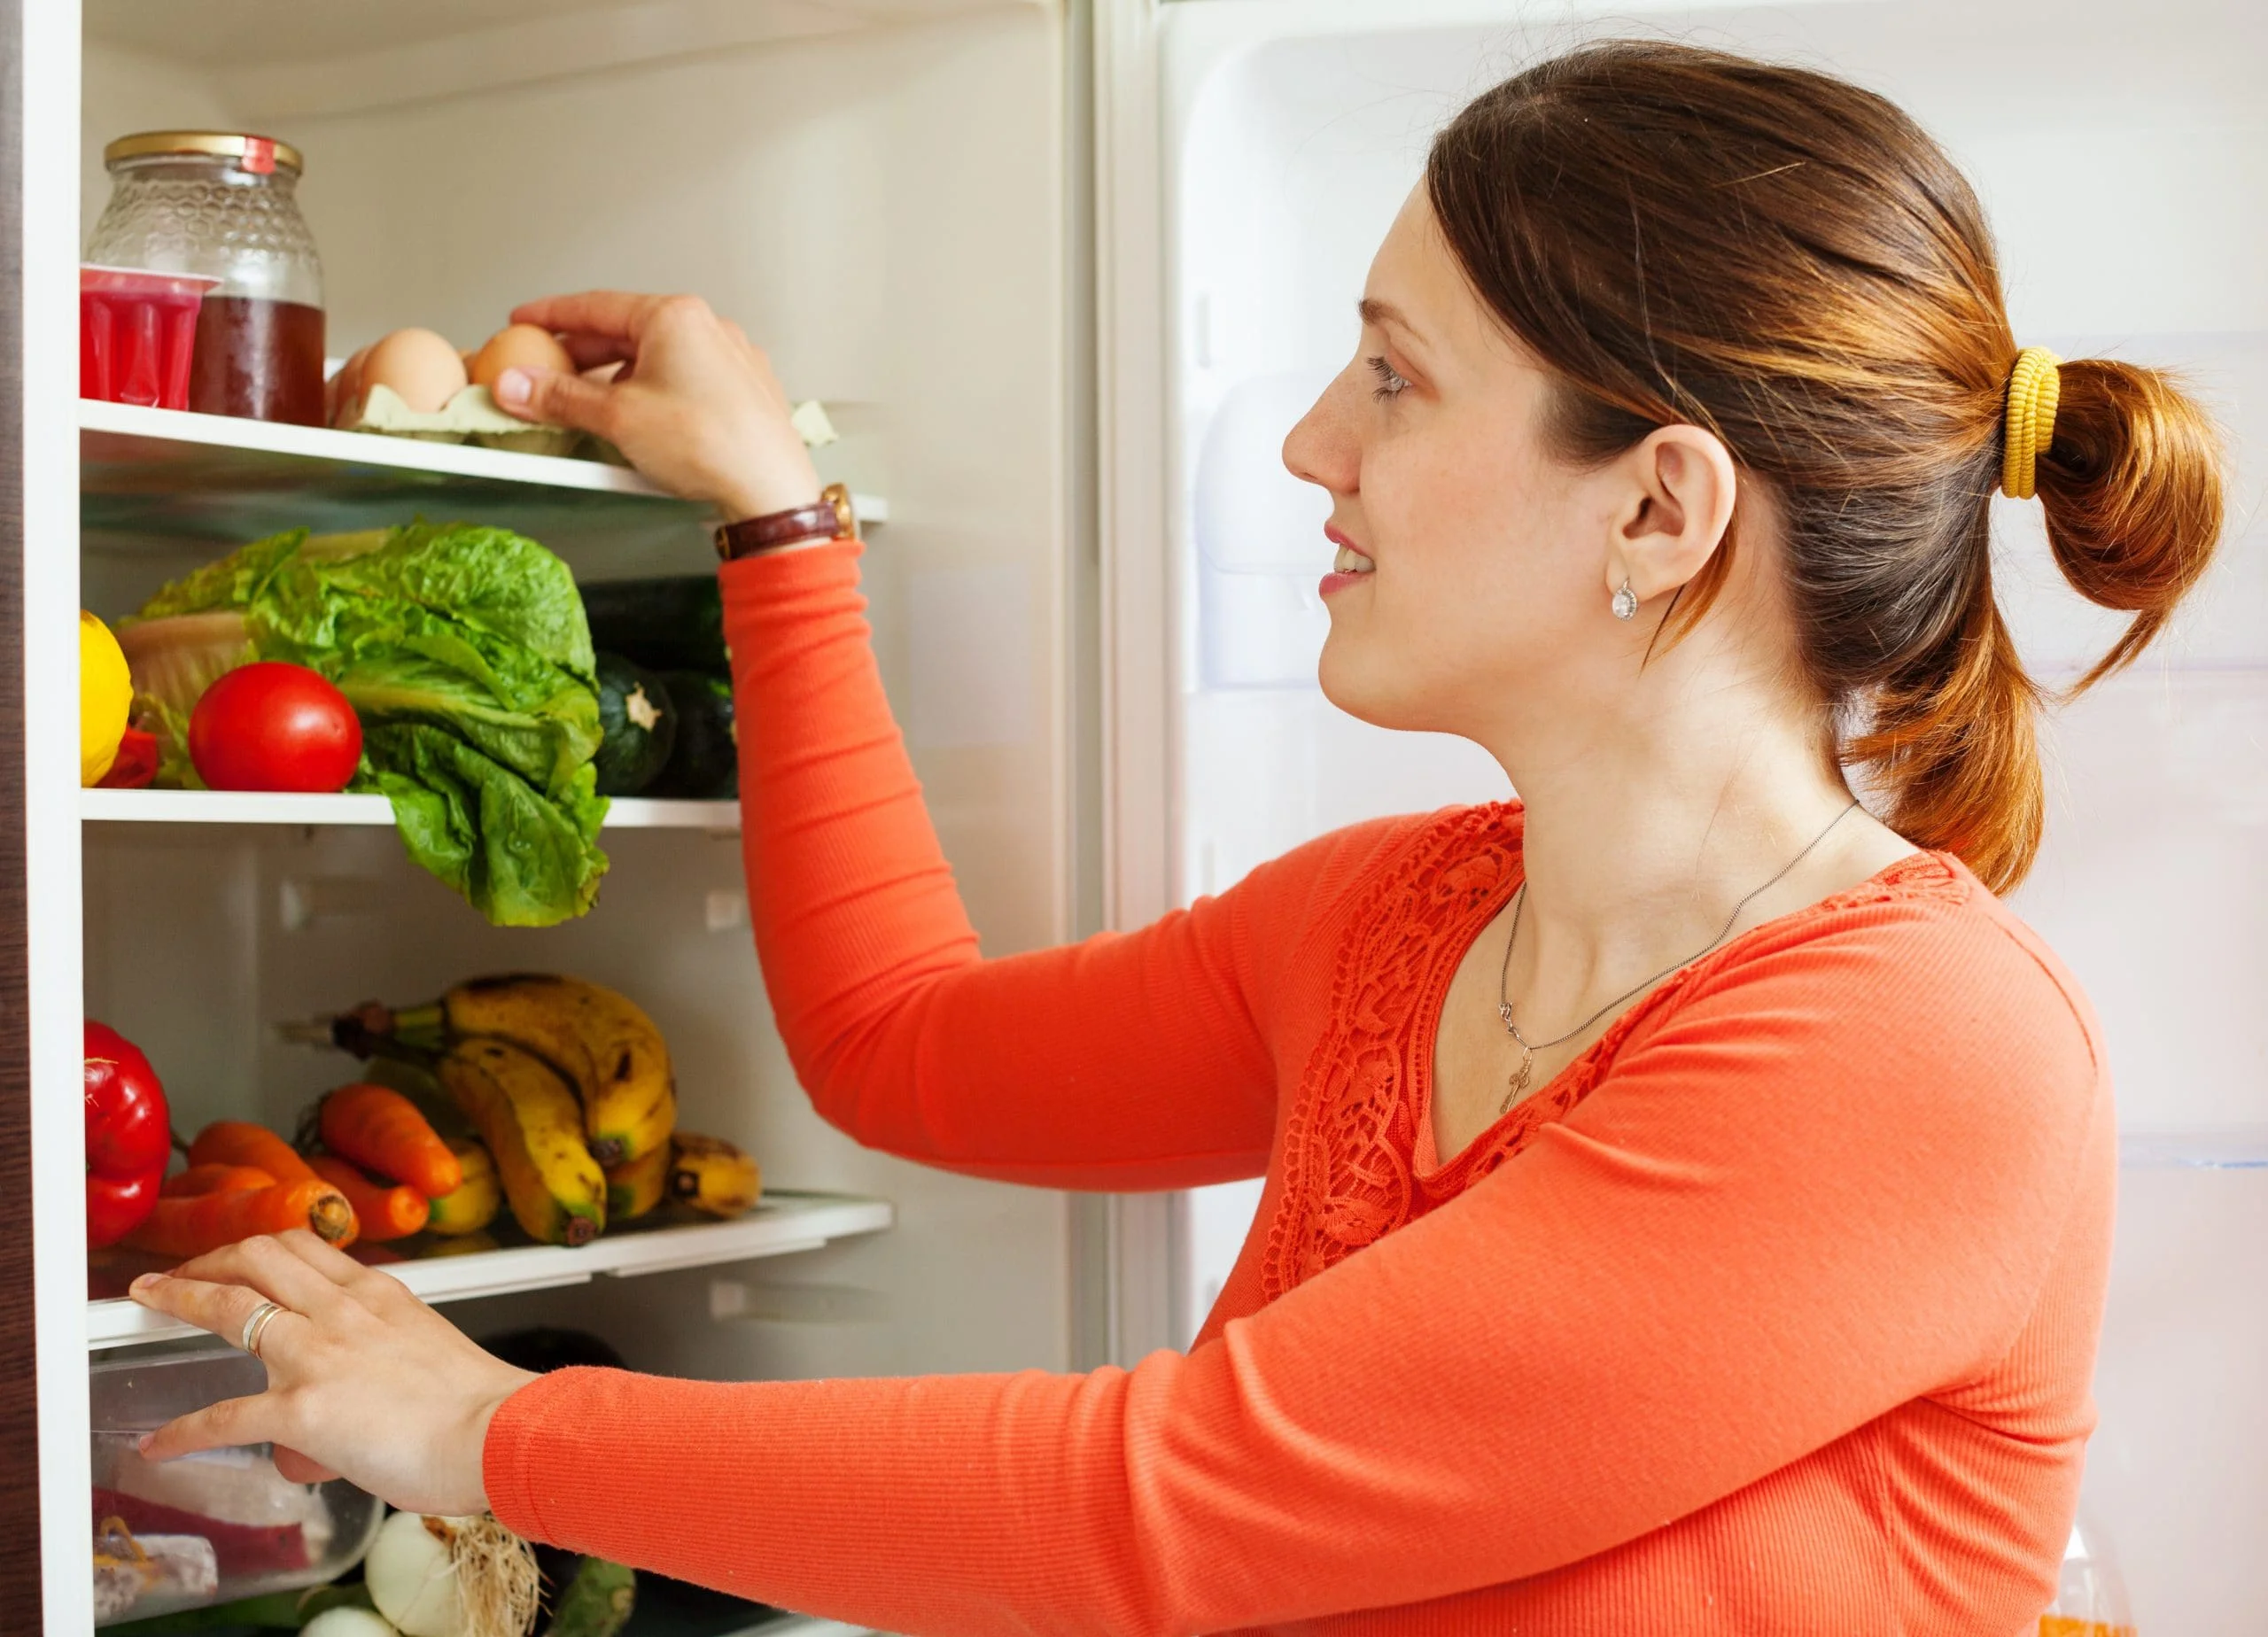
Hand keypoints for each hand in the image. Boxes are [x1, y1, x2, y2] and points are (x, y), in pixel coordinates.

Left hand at [129, 1232, 536, 1515]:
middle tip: (182, 1276)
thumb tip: (373, 1381)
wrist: (496, 1431)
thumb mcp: (433, 1346)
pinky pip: (223, 1416)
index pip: (306, 1248)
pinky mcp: (301, 1408)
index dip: (258, 1249)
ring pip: (231, 1305)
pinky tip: (164, 1442)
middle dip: (209, 1260)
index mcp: (379, 1294)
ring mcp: (317, 1354)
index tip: (238, 1258)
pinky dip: (185, 1430)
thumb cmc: (479, 1404)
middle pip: (258, 1256)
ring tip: (153, 1302)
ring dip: (181, 1299)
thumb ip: (392, 1348)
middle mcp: (343, 1310)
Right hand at [495, 291, 821, 521]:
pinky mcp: (743, 392)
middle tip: (545, 374)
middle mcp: (708, 330)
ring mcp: (730, 360)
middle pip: (626, 334)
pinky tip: (635, 426)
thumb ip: (560, 398)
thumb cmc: (710, 445)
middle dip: (581, 357)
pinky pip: (684, 384)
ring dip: (616, 382)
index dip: (551, 315)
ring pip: (656, 362)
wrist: (770, 490)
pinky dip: (652, 397)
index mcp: (675, 317)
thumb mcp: (617, 418)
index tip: (524, 322)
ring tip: (587, 410)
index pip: (595, 306)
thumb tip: (518, 386)